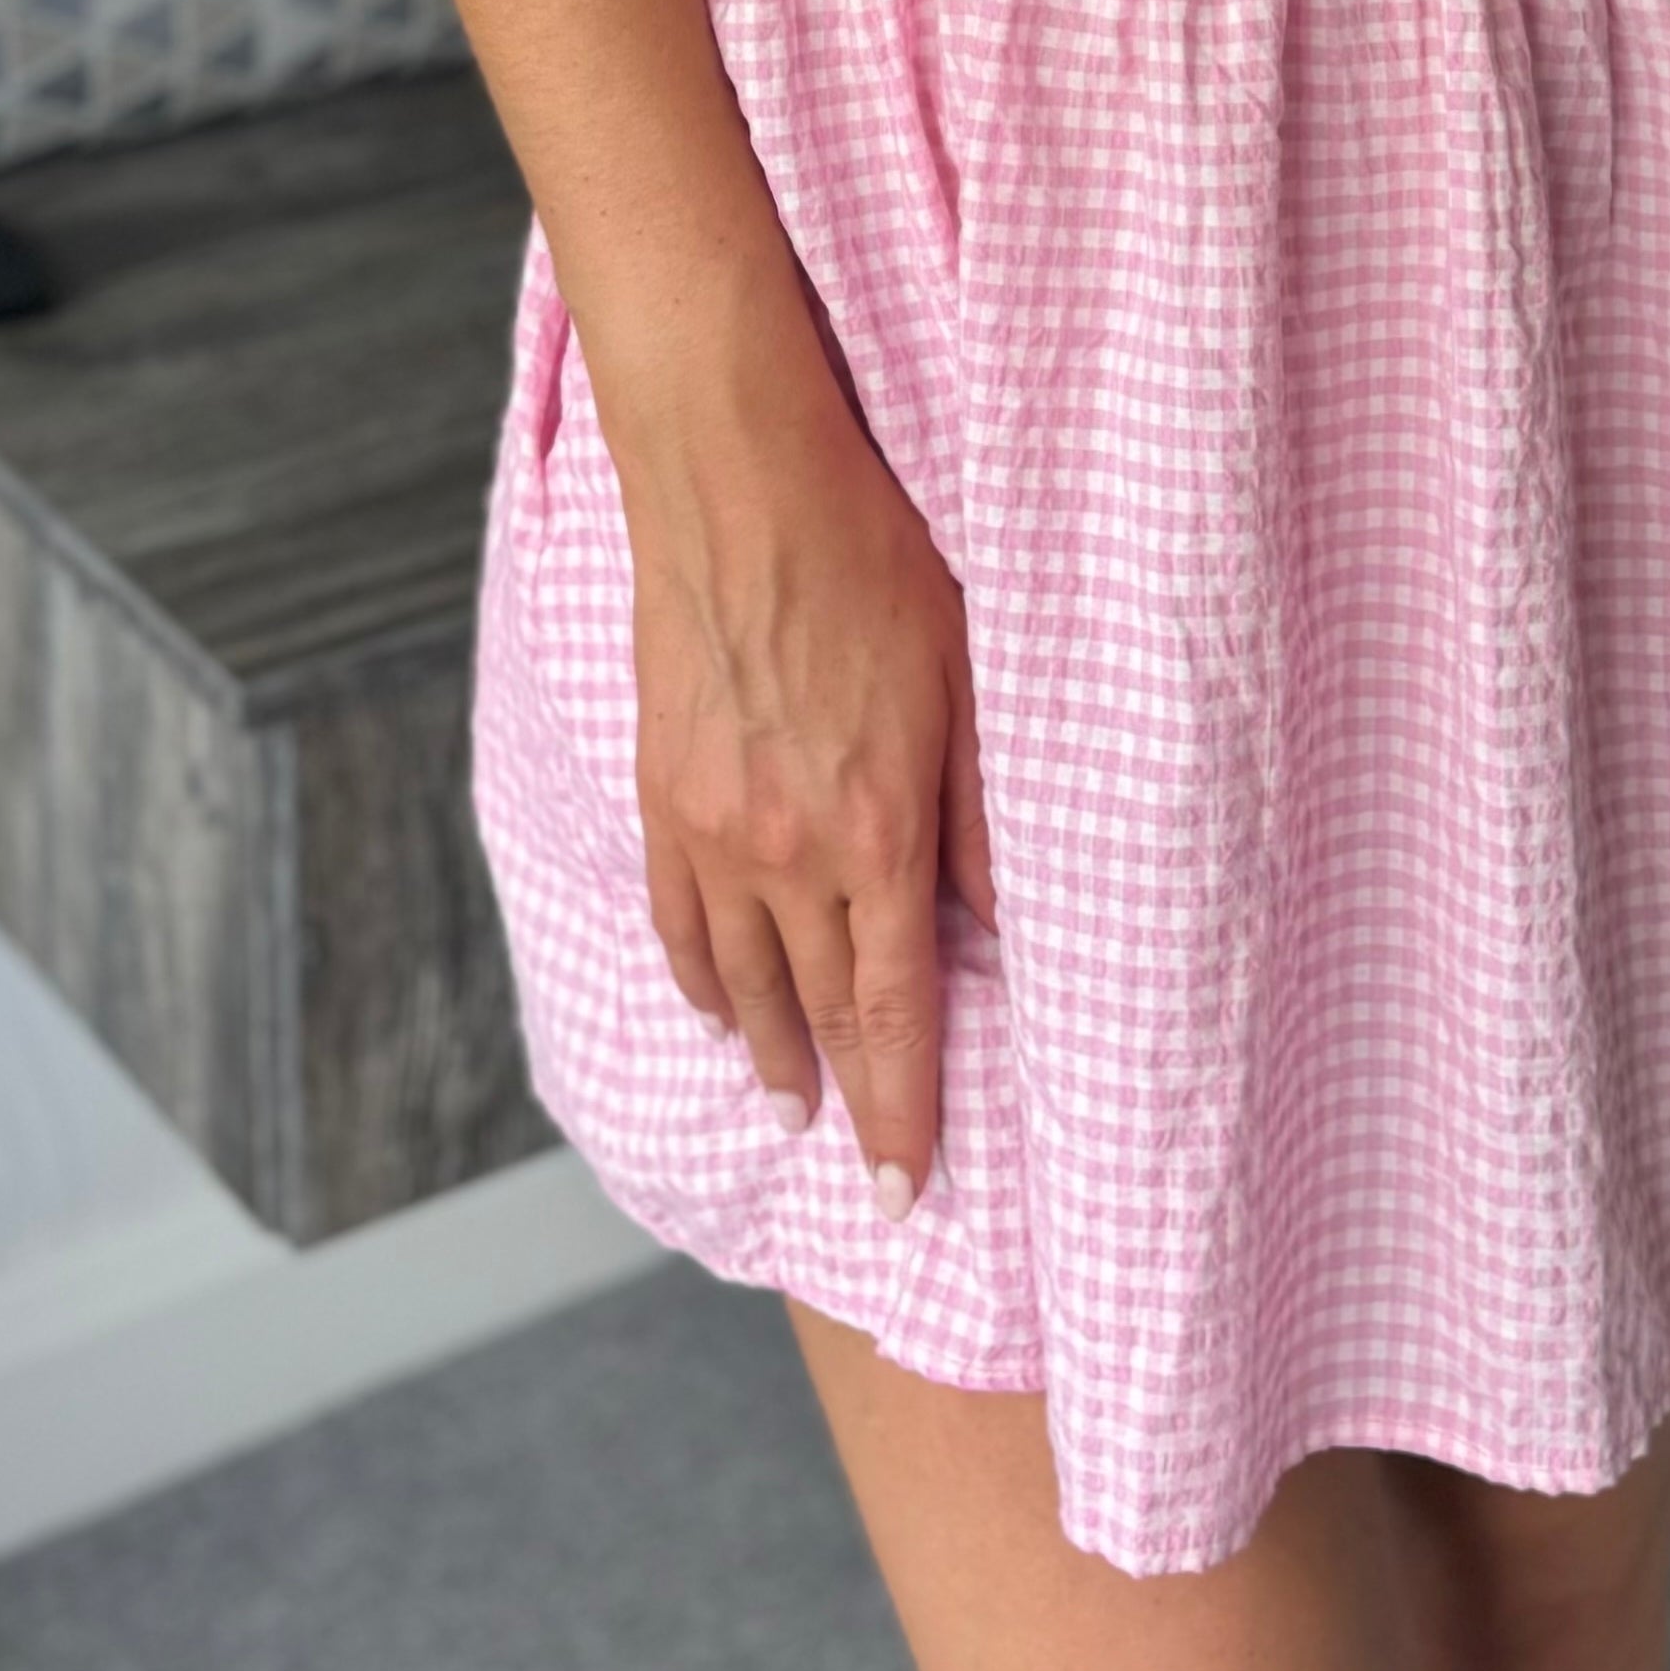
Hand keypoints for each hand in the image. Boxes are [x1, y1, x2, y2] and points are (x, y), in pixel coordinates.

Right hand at [609, 346, 999, 1220]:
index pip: (892, 1010)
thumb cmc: (872, 559)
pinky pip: (676, 917)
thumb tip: (1008, 924)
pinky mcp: (662, 790)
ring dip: (769, 1052)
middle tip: (857, 1170)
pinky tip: (714, 1008)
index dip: (902, 1108)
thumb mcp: (967, 677)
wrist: (738, 483)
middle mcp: (787, 852)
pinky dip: (697, 978)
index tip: (901, 1187)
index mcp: (876, 832)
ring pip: (740, 979)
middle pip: (816, 1010)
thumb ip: (983, 814)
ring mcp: (712, 826)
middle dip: (844, 1099)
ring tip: (790, 1105)